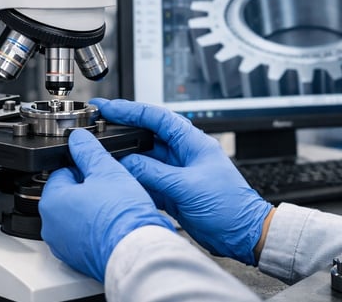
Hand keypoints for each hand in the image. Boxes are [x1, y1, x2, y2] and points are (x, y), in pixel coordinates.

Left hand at [39, 128, 174, 281]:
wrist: (135, 251)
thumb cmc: (121, 216)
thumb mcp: (108, 171)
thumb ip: (89, 151)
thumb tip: (78, 138)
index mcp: (52, 200)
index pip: (63, 171)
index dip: (85, 167)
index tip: (100, 171)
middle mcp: (50, 225)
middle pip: (67, 195)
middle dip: (87, 189)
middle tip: (110, 188)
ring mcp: (63, 244)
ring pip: (75, 217)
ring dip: (90, 210)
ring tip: (113, 208)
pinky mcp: (76, 259)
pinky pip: (83, 236)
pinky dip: (94, 229)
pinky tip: (112, 225)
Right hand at [91, 98, 273, 265]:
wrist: (242, 235)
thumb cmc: (229, 207)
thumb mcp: (187, 186)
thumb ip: (155, 173)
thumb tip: (127, 162)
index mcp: (193, 143)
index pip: (157, 118)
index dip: (131, 110)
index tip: (108, 107)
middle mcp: (184, 154)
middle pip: (148, 136)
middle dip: (123, 131)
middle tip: (98, 127)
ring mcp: (178, 173)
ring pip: (145, 159)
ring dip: (125, 159)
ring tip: (102, 156)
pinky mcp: (174, 192)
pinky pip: (148, 180)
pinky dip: (133, 181)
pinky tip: (120, 181)